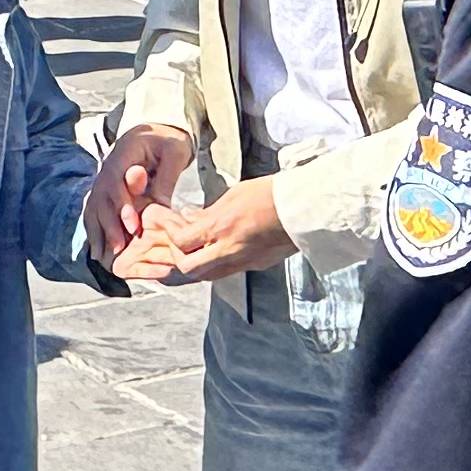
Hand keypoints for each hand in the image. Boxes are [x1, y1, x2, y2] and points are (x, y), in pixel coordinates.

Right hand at [89, 124, 192, 260]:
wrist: (156, 131)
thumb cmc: (168, 142)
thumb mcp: (174, 153)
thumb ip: (166, 178)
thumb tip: (160, 208)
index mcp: (123, 154)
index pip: (115, 181)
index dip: (121, 205)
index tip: (133, 226)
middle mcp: (107, 168)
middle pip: (101, 198)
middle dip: (109, 225)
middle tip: (118, 249)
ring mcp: (103, 180)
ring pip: (93, 207)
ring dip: (98, 231)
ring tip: (104, 256)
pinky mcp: (105, 191)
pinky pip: (94, 212)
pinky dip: (95, 231)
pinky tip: (98, 251)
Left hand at [123, 176, 296, 286]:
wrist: (305, 209)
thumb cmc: (272, 195)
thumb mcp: (233, 196)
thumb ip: (209, 212)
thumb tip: (190, 217)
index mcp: (222, 228)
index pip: (182, 241)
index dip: (169, 234)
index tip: (165, 223)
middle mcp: (230, 251)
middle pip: (189, 268)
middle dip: (177, 257)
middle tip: (175, 243)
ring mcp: (244, 262)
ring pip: (207, 274)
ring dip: (195, 263)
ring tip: (193, 247)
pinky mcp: (256, 265)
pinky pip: (227, 270)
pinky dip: (215, 262)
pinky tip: (216, 248)